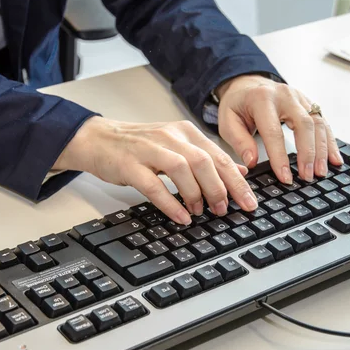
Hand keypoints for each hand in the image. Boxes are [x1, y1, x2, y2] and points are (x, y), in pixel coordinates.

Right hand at [53, 117, 258, 224]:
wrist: (99, 139)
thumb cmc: (139, 146)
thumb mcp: (177, 147)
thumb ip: (207, 157)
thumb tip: (239, 172)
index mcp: (185, 132)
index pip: (219, 156)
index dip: (237, 181)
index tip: (250, 202)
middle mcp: (170, 137)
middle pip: (204, 162)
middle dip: (220, 189)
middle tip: (224, 210)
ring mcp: (149, 149)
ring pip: (182, 169)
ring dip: (196, 194)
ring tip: (201, 212)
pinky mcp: (130, 164)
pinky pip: (154, 185)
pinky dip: (170, 202)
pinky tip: (181, 216)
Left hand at [215, 74, 343, 183]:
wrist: (246, 83)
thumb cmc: (237, 105)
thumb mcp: (227, 121)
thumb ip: (240, 142)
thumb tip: (252, 162)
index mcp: (262, 99)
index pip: (274, 131)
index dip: (280, 157)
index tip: (285, 177)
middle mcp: (284, 95)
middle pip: (304, 125)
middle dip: (308, 153)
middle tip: (307, 176)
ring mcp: (299, 97)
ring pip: (318, 123)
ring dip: (322, 150)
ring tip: (321, 172)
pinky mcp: (308, 103)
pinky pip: (323, 122)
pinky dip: (330, 142)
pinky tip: (334, 159)